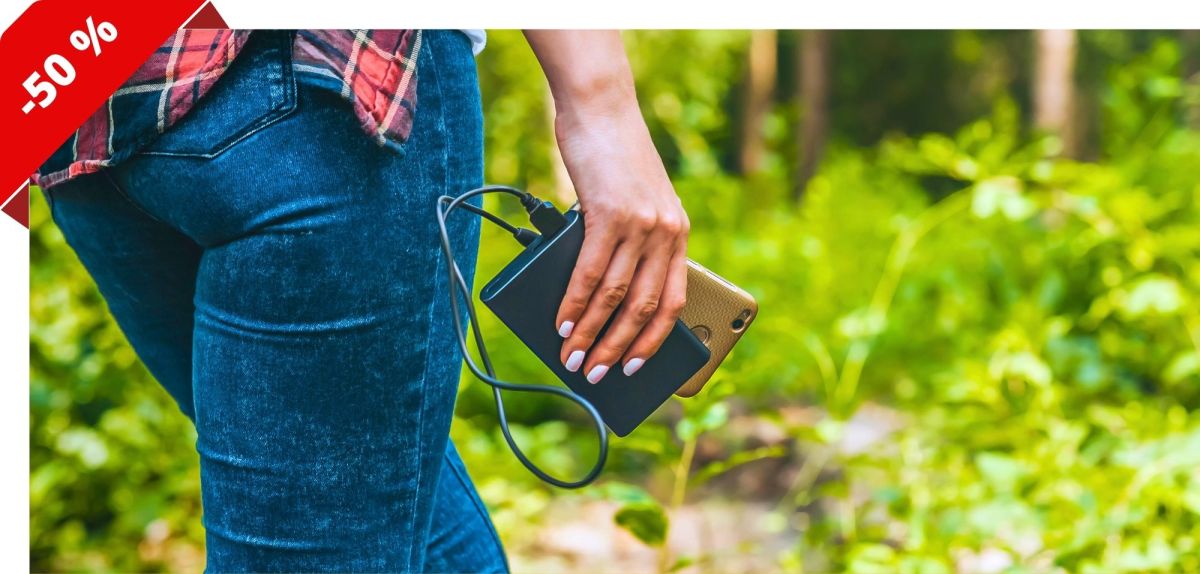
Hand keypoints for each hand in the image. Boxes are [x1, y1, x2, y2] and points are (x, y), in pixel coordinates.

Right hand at [552, 93, 689, 384]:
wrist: (602, 108)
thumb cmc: (612, 155)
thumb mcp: (635, 202)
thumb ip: (629, 243)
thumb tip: (601, 297)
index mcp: (677, 233)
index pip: (674, 300)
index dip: (654, 340)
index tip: (635, 366)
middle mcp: (666, 232)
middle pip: (644, 308)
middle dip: (618, 348)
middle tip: (596, 374)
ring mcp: (640, 224)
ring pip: (616, 297)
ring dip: (591, 333)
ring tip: (572, 356)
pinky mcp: (609, 214)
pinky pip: (591, 273)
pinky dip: (575, 304)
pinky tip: (563, 322)